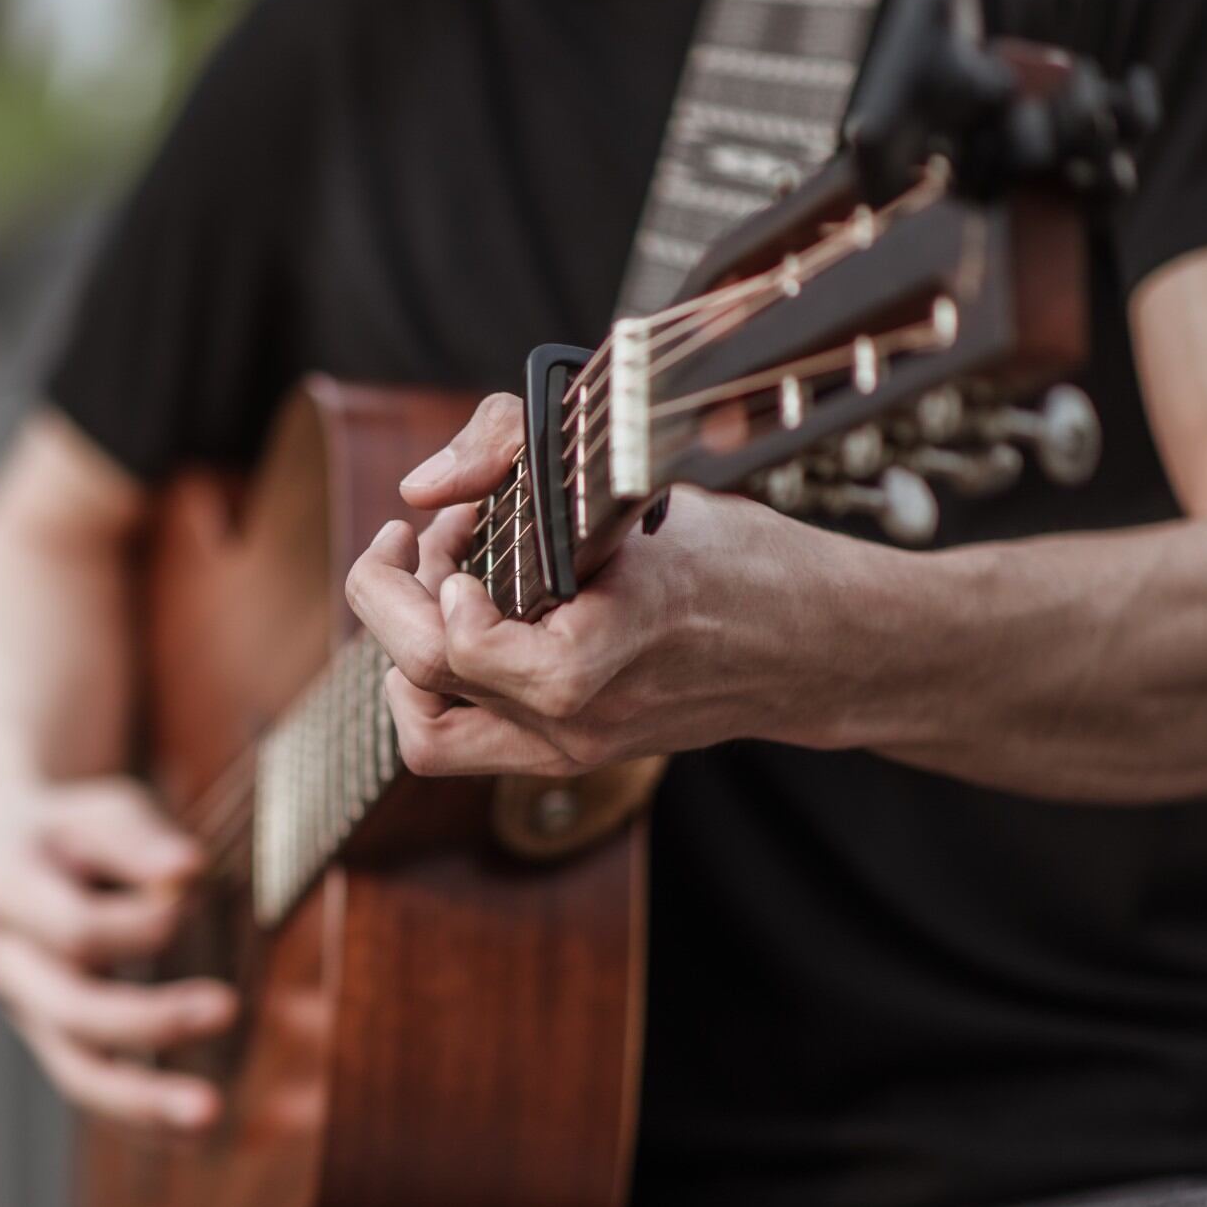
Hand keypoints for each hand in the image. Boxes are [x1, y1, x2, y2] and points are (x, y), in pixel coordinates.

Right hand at [0, 778, 234, 1130]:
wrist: (3, 852)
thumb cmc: (64, 827)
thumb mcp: (94, 810)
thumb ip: (137, 840)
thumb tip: (188, 870)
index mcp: (2, 895)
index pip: (74, 929)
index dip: (138, 923)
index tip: (192, 896)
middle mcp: (5, 965)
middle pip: (72, 1012)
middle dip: (150, 1019)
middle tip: (228, 1008)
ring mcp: (26, 1013)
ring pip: (77, 1073)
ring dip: (143, 1101)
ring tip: (210, 1116)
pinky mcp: (54, 1041)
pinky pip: (95, 1090)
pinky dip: (143, 1119)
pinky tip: (196, 1136)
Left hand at [344, 395, 869, 776]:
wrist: (812, 648)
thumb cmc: (736, 558)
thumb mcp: (641, 475)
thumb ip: (519, 446)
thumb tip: (426, 485)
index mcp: (601, 649)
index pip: (460, 646)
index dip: (432, 578)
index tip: (460, 524)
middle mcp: (575, 716)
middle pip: (422, 679)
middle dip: (394, 593)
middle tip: (422, 538)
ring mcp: (568, 750)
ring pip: (427, 734)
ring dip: (404, 652)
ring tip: (438, 589)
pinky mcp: (565, 760)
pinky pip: (459, 744)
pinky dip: (434, 686)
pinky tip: (465, 624)